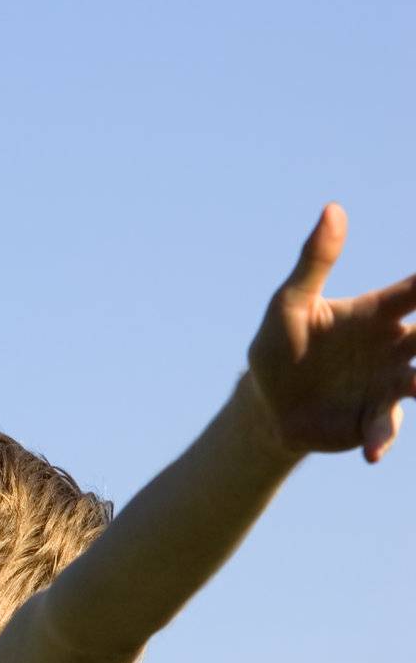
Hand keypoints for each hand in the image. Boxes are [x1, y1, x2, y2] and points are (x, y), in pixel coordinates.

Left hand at [246, 202, 415, 462]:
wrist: (265, 404)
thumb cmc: (279, 346)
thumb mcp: (288, 304)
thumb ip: (314, 261)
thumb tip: (333, 209)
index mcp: (378, 313)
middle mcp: (396, 347)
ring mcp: (391, 384)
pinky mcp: (375, 420)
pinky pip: (386, 428)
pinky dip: (381, 439)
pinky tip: (371, 453)